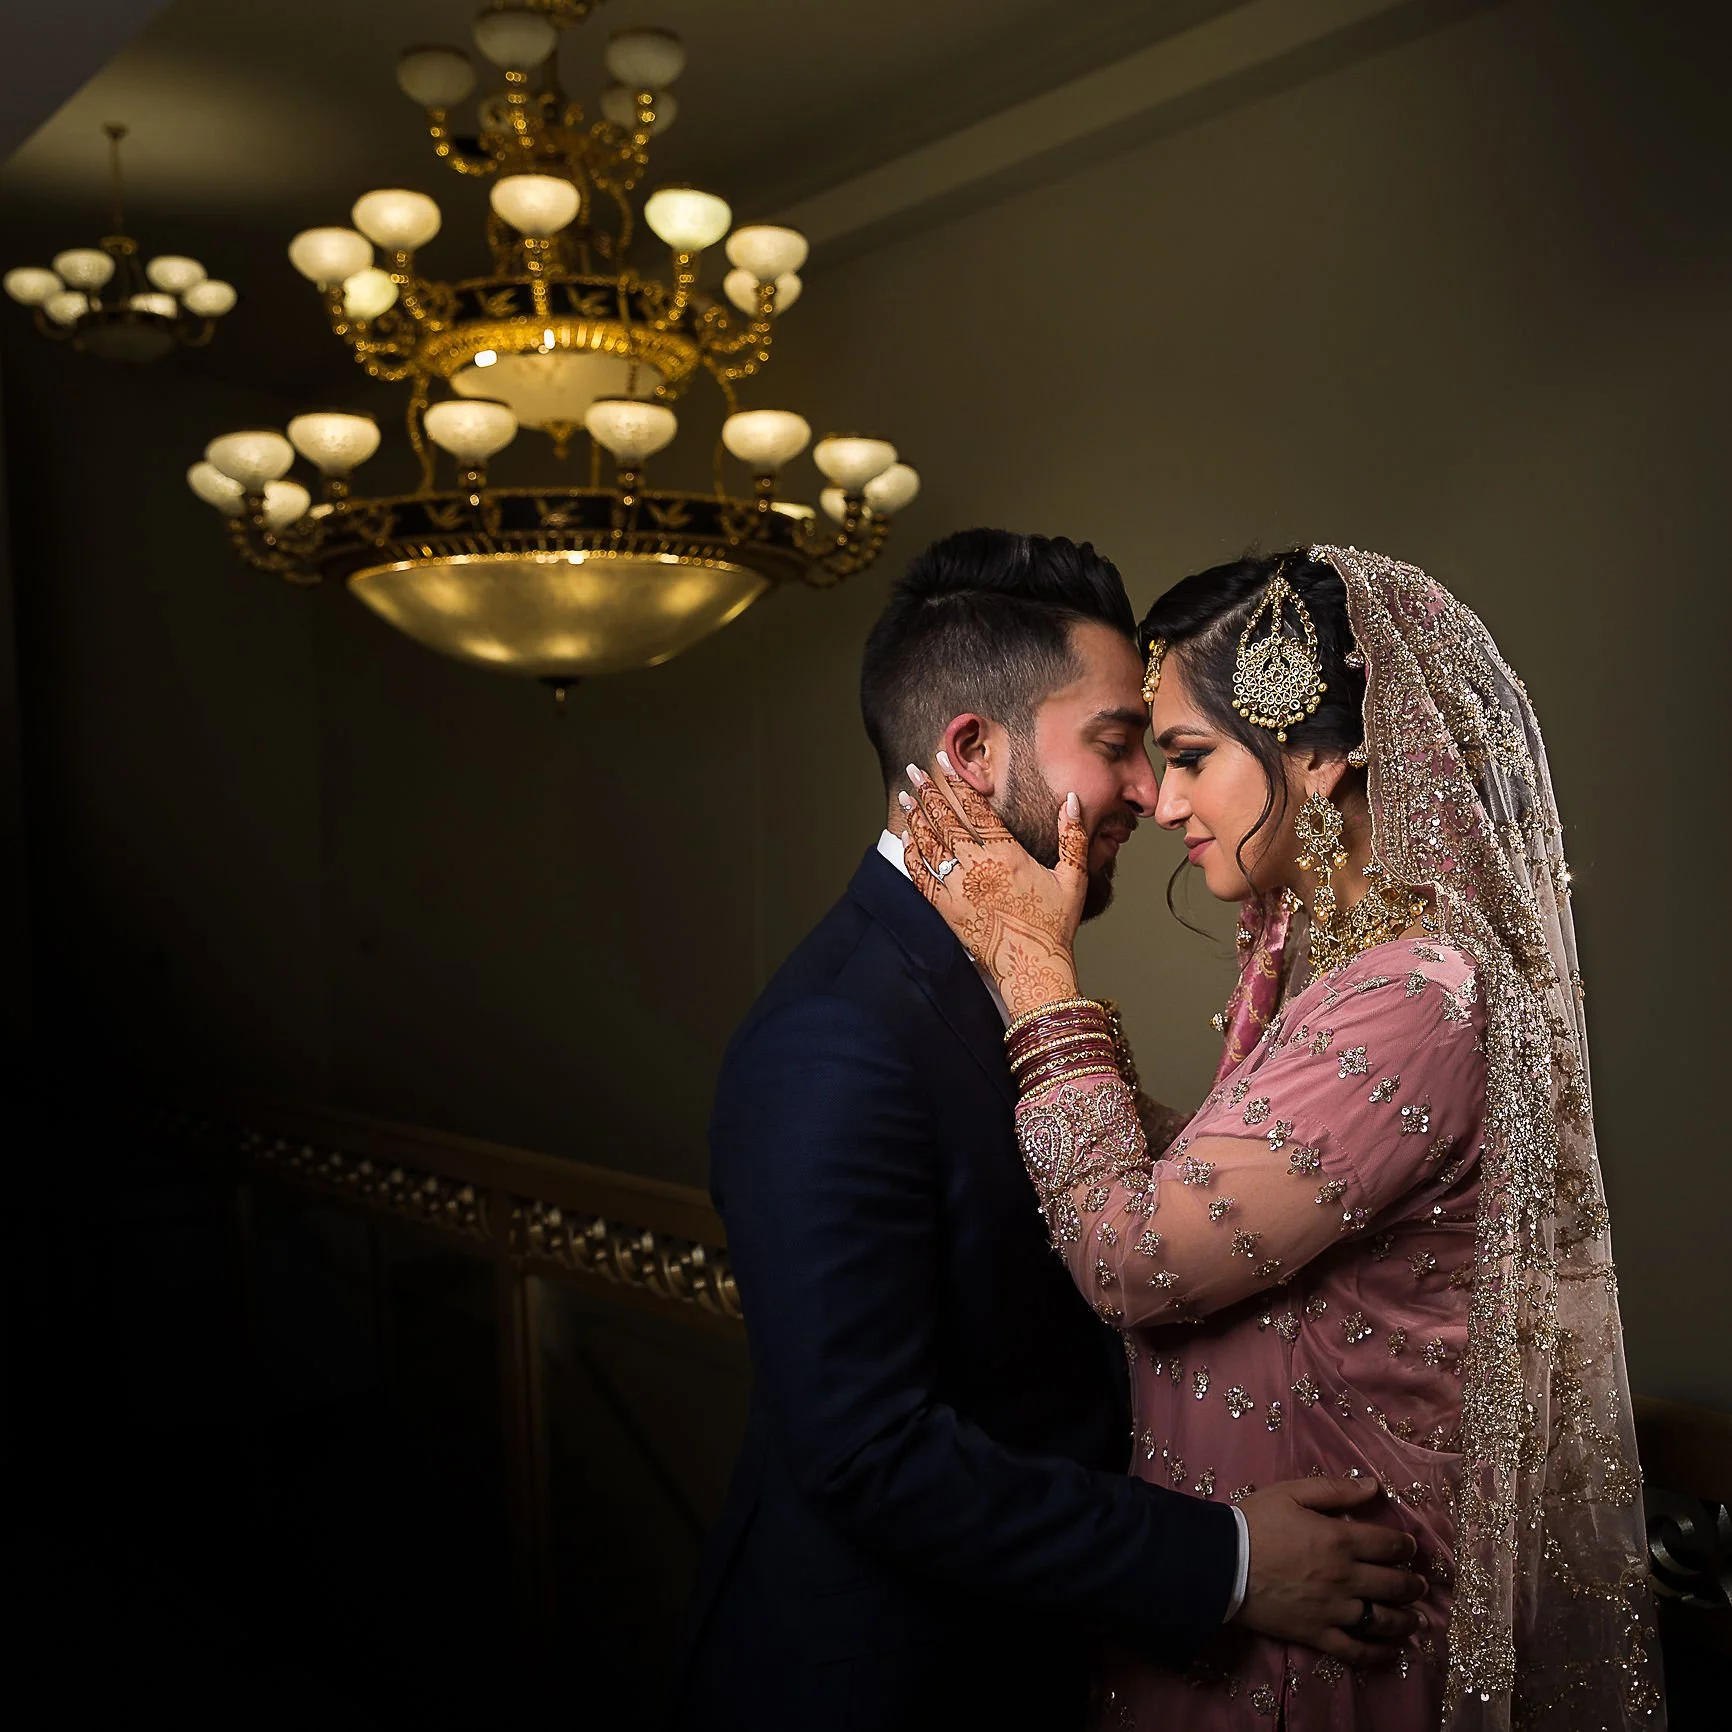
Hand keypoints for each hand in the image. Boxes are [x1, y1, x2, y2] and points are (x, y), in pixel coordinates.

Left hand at [897, 754, 1088, 1019]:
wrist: (1032, 968)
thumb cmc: (1054, 925)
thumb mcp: (1073, 878)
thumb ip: (1073, 837)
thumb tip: (1072, 801)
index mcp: (1007, 855)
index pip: (975, 809)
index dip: (958, 782)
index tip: (943, 761)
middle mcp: (977, 868)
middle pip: (945, 821)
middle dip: (928, 792)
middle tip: (914, 770)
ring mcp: (958, 889)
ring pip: (929, 845)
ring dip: (916, 818)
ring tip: (905, 796)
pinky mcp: (946, 909)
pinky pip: (921, 876)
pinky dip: (911, 855)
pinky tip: (906, 839)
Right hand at [1235, 1477, 1425, 1665]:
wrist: (1223, 1562)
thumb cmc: (1255, 1522)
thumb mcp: (1291, 1492)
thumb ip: (1334, 1489)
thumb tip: (1374, 1487)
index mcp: (1340, 1540)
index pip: (1387, 1544)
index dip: (1404, 1546)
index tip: (1411, 1548)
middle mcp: (1346, 1578)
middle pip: (1392, 1584)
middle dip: (1413, 1584)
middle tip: (1420, 1585)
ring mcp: (1334, 1610)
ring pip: (1382, 1619)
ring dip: (1406, 1620)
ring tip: (1418, 1620)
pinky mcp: (1318, 1634)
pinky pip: (1356, 1650)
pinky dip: (1378, 1653)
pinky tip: (1391, 1651)